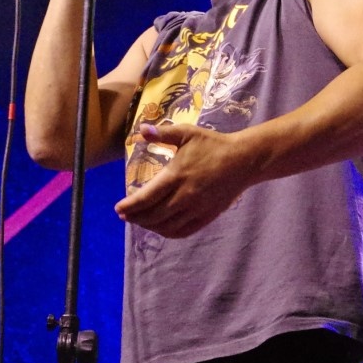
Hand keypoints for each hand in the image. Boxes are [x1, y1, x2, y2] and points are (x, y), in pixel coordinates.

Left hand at [115, 122, 259, 237]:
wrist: (243, 160)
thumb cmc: (213, 144)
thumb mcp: (187, 133)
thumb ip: (162, 133)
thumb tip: (141, 130)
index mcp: (176, 175)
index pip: (146, 198)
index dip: (130, 206)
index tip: (118, 209)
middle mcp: (185, 196)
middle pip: (153, 215)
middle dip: (135, 217)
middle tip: (125, 215)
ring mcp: (196, 208)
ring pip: (166, 226)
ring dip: (149, 226)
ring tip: (139, 220)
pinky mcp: (207, 216)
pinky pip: (183, 231)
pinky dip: (167, 232)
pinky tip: (160, 227)